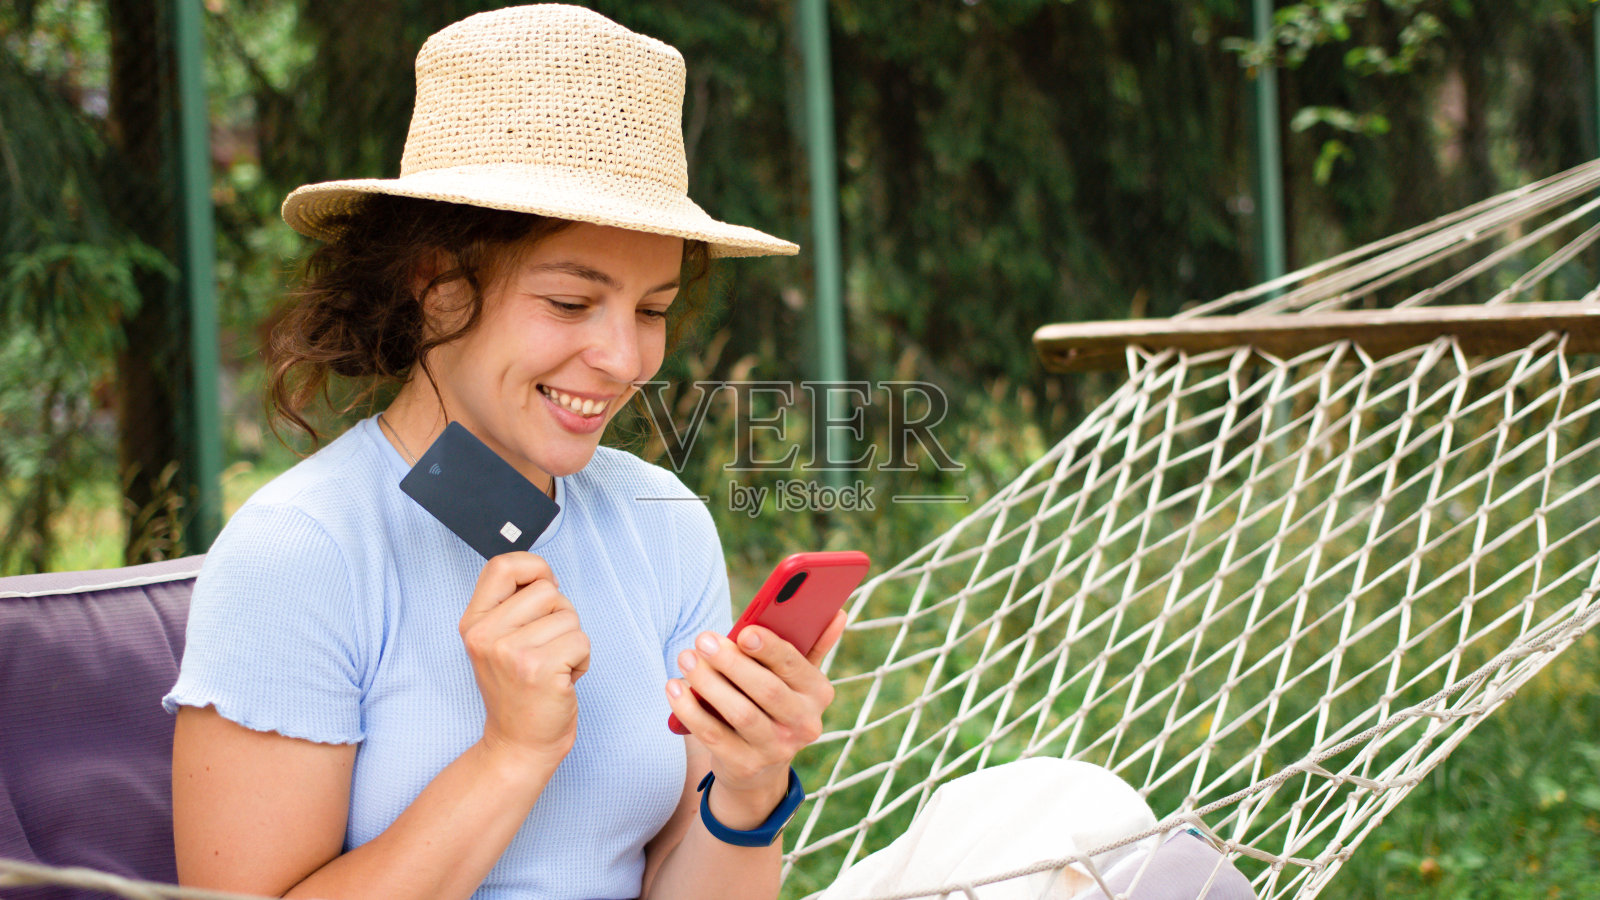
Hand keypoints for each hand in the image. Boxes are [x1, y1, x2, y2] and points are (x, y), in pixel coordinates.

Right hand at [459, 552, 589, 767]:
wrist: (518, 744)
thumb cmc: (518, 690)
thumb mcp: (498, 642)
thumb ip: (512, 605)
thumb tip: (544, 574)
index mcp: (474, 622)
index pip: (502, 565)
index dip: (534, 569)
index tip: (544, 590)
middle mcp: (486, 635)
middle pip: (547, 590)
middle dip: (560, 615)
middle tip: (546, 648)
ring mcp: (511, 652)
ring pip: (569, 616)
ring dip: (572, 641)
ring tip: (553, 667)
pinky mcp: (540, 669)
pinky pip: (581, 641)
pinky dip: (582, 661)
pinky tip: (563, 680)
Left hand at [665, 612, 845, 811]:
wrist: (760, 766)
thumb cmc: (774, 703)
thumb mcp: (795, 678)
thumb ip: (813, 645)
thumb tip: (837, 613)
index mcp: (819, 693)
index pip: (795, 665)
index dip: (769, 647)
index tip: (743, 631)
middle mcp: (804, 724)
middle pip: (766, 690)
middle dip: (732, 662)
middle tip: (703, 639)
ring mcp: (776, 749)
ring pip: (739, 712)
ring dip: (708, 682)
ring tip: (686, 658)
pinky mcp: (745, 766)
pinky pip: (713, 735)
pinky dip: (690, 710)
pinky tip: (675, 687)